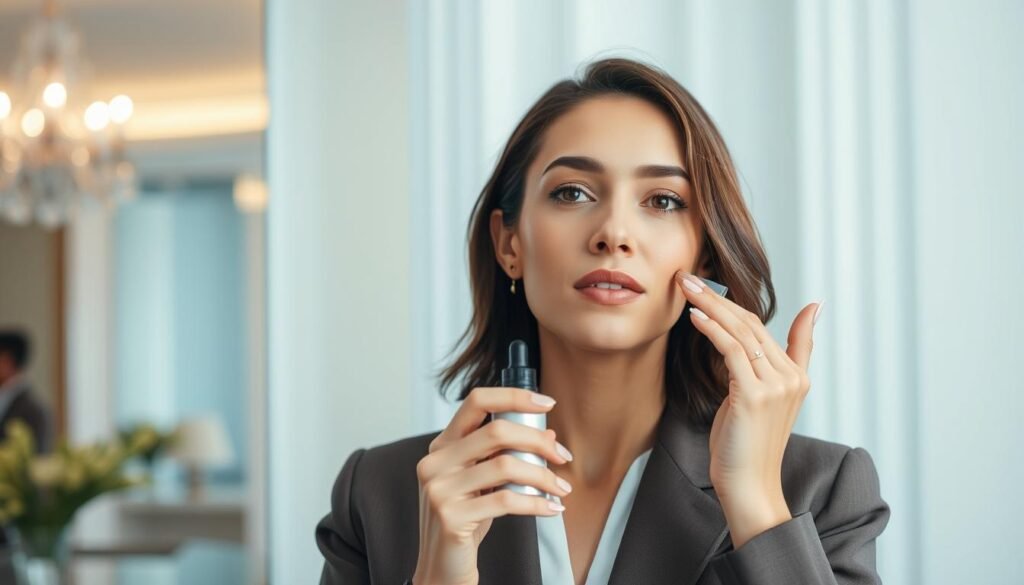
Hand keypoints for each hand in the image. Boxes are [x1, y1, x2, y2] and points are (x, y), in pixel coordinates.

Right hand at [412, 387, 572, 584]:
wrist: (442, 568)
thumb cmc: (465, 521)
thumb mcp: (483, 483)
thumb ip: (506, 456)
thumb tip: (548, 435)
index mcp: (442, 446)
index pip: (476, 401)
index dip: (514, 396)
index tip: (547, 403)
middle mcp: (435, 462)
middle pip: (497, 431)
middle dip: (538, 442)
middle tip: (562, 457)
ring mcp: (439, 489)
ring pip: (505, 466)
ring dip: (543, 476)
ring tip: (561, 489)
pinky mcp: (450, 516)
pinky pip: (506, 500)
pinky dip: (536, 503)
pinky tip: (551, 509)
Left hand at [675, 270, 822, 547]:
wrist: (748, 486)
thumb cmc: (744, 446)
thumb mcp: (758, 402)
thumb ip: (760, 371)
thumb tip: (763, 346)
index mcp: (796, 376)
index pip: (762, 327)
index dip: (734, 302)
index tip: (707, 281)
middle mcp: (791, 377)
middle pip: (750, 324)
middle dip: (716, 297)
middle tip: (686, 277)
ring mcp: (777, 385)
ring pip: (741, 331)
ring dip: (710, 305)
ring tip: (684, 287)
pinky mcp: (756, 394)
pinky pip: (732, 350)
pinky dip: (713, 329)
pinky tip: (694, 316)